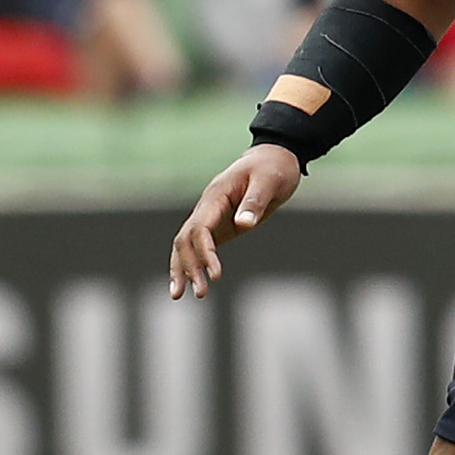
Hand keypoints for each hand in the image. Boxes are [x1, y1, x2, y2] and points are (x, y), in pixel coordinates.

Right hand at [170, 143, 303, 298]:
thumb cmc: (273, 168)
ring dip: (183, 269)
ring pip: (185, 245)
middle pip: (186, 240)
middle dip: (189, 267)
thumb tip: (243, 224)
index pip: (200, 228)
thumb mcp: (269, 182)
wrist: (274, 158)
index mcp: (216, 196)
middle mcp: (207, 207)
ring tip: (181, 296)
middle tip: (201, 294)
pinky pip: (197, 246)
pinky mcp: (218, 225)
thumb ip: (255, 202)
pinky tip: (190, 283)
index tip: (215, 275)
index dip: (204, 253)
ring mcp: (210, 217)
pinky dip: (191, 264)